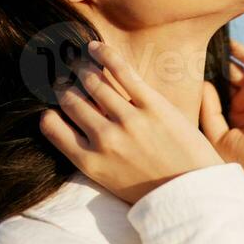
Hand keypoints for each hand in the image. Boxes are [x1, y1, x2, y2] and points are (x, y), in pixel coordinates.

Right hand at [40, 40, 223, 204]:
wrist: (194, 196)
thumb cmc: (155, 192)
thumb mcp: (112, 182)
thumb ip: (93, 156)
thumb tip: (80, 125)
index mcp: (90, 163)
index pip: (52, 127)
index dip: (49, 112)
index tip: (53, 106)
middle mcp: (104, 140)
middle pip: (71, 101)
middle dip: (64, 86)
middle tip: (65, 78)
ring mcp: (128, 121)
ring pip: (93, 83)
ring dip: (81, 69)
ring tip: (79, 62)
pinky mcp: (154, 106)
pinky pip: (122, 73)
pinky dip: (104, 55)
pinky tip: (94, 47)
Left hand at [199, 39, 243, 228]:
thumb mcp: (219, 140)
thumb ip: (208, 113)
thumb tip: (201, 85)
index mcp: (232, 120)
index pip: (210, 97)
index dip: (194, 86)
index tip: (173, 74)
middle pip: (221, 78)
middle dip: (205, 66)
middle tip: (184, 52)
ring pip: (236, 67)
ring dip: (222, 55)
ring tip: (202, 41)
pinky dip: (243, 51)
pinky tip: (227, 43)